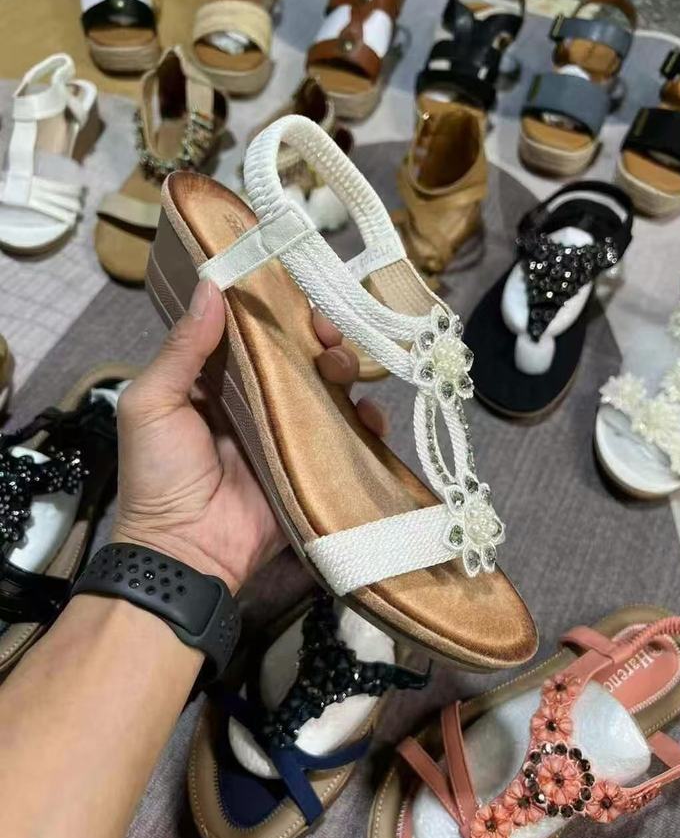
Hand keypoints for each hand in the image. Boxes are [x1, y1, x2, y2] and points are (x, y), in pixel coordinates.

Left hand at [112, 280, 386, 592]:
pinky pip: (349, 437)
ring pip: (329, 390)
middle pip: (299, 358)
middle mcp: (257, 403)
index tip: (295, 294)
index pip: (253, 335)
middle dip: (319, 337)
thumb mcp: (152, 404)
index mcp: (217, 383)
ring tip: (342, 367)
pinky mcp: (314, 466)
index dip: (277, 312)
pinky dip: (367, 422)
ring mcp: (290, 434)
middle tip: (327, 331)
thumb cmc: (159, 474)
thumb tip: (211, 286)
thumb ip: (182, 348)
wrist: (186, 551)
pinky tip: (369, 413)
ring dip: (344, 369)